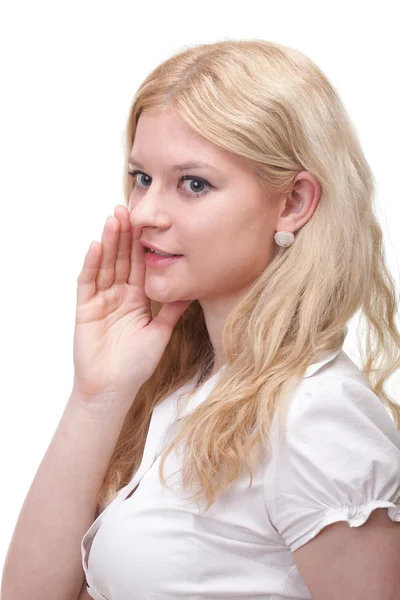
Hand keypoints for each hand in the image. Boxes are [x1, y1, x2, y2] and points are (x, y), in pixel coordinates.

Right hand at [72, 204, 192, 400]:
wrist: (113, 388)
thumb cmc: (136, 364)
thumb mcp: (161, 332)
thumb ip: (173, 309)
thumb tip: (194, 288)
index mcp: (138, 298)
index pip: (140, 265)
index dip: (143, 243)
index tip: (149, 221)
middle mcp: (119, 295)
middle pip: (121, 259)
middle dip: (125, 234)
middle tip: (128, 208)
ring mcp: (101, 300)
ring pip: (105, 265)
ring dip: (109, 242)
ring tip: (114, 218)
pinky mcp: (85, 308)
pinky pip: (89, 282)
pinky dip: (92, 264)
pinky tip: (97, 245)